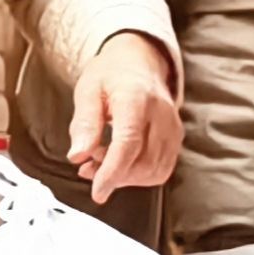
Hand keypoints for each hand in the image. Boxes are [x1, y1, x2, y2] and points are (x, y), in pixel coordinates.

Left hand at [69, 31, 184, 200]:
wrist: (138, 61)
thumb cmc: (111, 74)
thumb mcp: (87, 91)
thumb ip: (84, 124)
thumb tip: (77, 155)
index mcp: (137, 98)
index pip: (129, 144)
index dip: (112, 173)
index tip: (98, 192)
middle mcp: (162, 114)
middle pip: (143, 162)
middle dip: (114, 175)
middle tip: (88, 165)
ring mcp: (173, 127)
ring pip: (155, 170)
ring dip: (125, 177)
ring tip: (102, 160)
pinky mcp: (176, 138)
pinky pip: (162, 168)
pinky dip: (139, 175)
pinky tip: (120, 163)